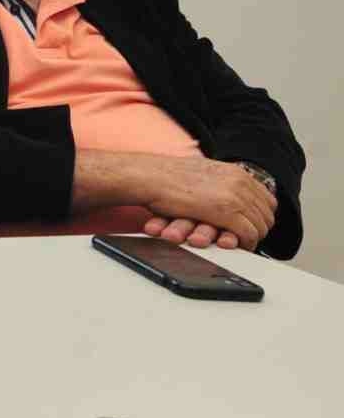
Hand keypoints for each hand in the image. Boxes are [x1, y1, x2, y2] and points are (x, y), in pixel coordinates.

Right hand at [139, 156, 276, 250]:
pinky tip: (233, 246)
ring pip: (261, 225)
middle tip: (245, 238)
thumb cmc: (166, 177)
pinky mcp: (227, 211)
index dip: (260, 215)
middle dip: (258, 228)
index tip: (251, 224)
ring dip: (251, 237)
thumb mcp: (201, 173)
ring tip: (240, 244)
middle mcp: (240, 181)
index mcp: (236, 172)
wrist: (149, 176)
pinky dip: (245, 244)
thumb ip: (220, 182)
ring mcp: (235, 196)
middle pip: (267, 213)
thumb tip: (228, 192)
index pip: (266, 199)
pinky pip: (249, 234)